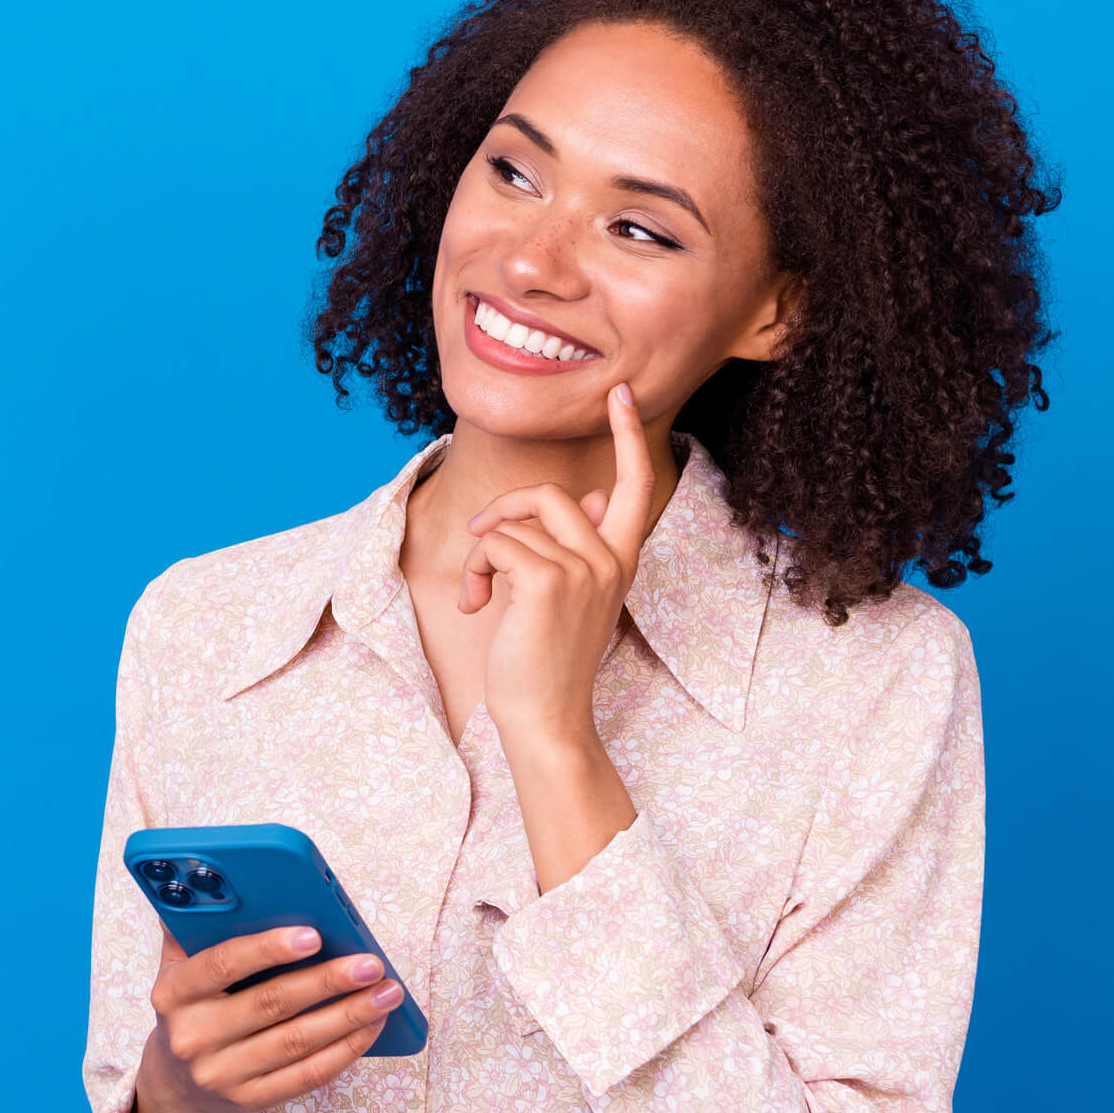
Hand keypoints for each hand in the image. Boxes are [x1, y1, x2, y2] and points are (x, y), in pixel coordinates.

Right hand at [125, 924, 402, 1112]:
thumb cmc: (191, 1009)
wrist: (176, 1086)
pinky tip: (371, 1026)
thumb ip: (192, 928)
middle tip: (371, 964)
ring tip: (386, 993)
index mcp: (173, 993)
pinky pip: (307, 1075)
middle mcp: (193, 1036)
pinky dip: (345, 1049)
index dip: (267, 949)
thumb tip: (213, 878)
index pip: (222, 964)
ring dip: (349, 1015)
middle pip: (271, 1004)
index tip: (313, 934)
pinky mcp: (251, 1101)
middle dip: (328, 981)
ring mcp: (222, 1074)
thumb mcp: (177, 970)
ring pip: (297, 1042)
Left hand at [458, 382, 655, 750]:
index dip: (629, 437)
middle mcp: (609, 560)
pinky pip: (496, 544)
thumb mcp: (573, 598)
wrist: (546, 719)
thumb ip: (585, 546)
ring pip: (515, 522)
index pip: (636, 486)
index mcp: (620, 561)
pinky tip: (480, 607)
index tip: (623, 393)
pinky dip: (477, 571)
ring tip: (483, 595)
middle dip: (503, 509)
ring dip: (483, 552)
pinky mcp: (547, 580)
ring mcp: (582, 569)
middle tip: (480, 538)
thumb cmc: (548, 662)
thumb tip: (600, 494)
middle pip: (551, 492)